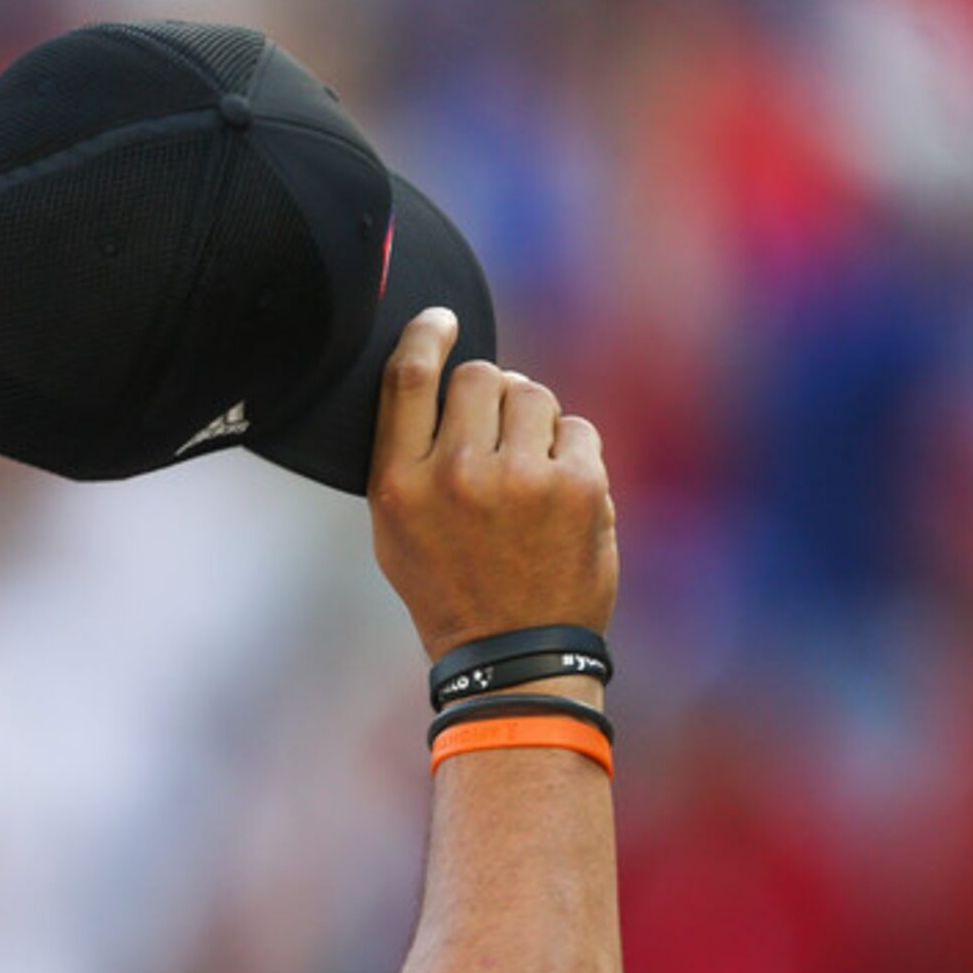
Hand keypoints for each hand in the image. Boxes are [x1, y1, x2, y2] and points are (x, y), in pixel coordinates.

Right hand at [368, 308, 616, 661]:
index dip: (426, 334)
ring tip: (527, 470)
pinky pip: (577, 428)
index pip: (408, 378)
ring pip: (533, 395)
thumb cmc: (448, 587)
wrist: (511, 652)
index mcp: (400, 484)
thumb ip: (408, 456)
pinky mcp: (576, 486)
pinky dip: (570, 452)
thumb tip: (442, 380)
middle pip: (480, 377)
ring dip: (532, 421)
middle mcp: (455, 474)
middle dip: (492, 394)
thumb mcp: (395, 529)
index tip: (442, 320)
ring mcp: (520, 479)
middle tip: (496, 435)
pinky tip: (557, 493)